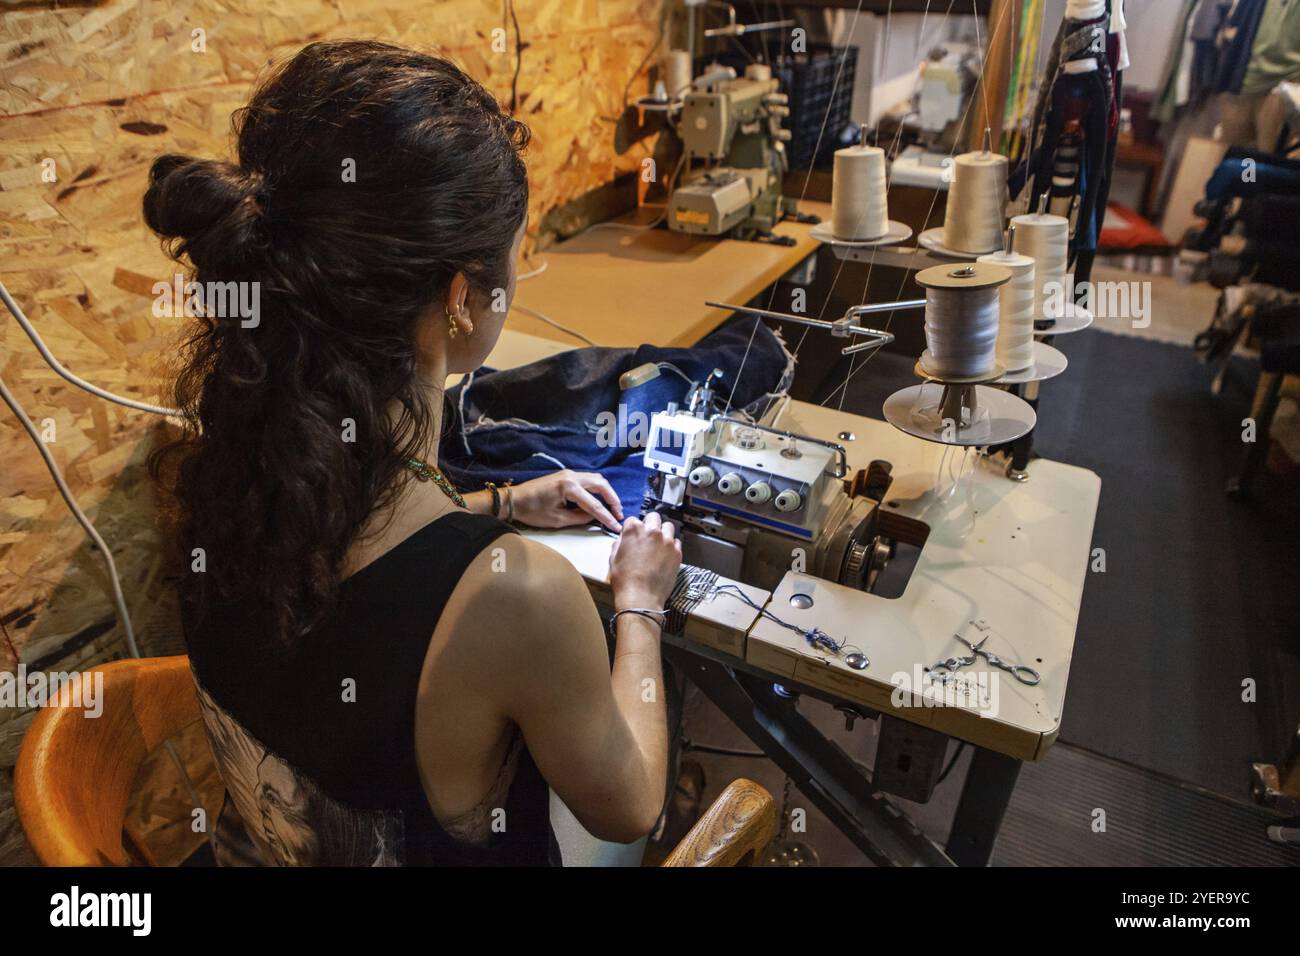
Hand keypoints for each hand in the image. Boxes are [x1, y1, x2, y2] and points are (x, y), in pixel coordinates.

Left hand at [507, 470, 623, 532]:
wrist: (514, 499)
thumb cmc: (532, 511)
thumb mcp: (557, 520)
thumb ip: (579, 518)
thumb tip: (595, 517)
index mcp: (569, 487)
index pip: (594, 504)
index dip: (607, 517)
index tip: (616, 526)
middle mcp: (572, 476)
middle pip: (601, 485)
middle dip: (612, 499)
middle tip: (618, 514)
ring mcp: (569, 474)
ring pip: (596, 479)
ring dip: (606, 493)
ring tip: (612, 507)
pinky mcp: (566, 476)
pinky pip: (587, 480)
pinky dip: (597, 489)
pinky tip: (599, 500)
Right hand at [609, 511, 681, 610]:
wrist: (641, 597)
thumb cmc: (626, 581)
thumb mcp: (613, 558)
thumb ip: (619, 543)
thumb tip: (623, 540)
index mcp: (633, 530)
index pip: (633, 520)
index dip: (632, 529)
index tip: (634, 536)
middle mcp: (652, 532)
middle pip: (654, 517)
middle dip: (650, 524)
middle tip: (648, 536)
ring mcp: (666, 541)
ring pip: (668, 527)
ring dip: (663, 533)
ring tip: (659, 544)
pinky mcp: (677, 552)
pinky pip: (677, 542)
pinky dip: (672, 546)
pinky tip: (665, 555)